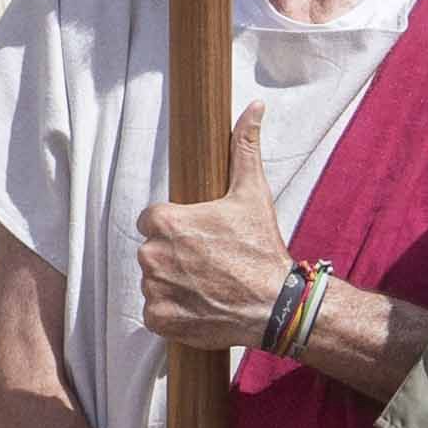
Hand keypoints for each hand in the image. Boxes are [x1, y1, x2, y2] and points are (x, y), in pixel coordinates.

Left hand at [135, 109, 298, 353]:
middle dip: (174, 257)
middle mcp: (151, 255)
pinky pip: (155, 313)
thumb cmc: (261, 249)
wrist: (276, 305)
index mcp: (165, 222)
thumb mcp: (252, 193)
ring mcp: (154, 290)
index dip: (176, 228)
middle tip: (208, 264)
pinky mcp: (159, 320)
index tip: (200, 239)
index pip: (152, 221)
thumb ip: (244, 148)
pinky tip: (199, 307)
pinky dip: (172, 313)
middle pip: (152, 251)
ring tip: (207, 286)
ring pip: (154, 282)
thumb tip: (254, 107)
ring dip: (173, 284)